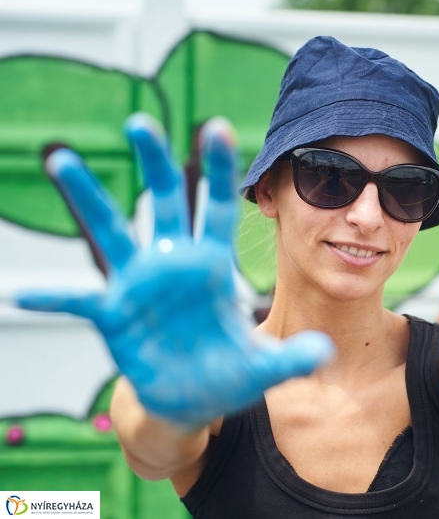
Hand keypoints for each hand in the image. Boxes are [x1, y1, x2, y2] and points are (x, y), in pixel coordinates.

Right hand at [16, 114, 333, 428]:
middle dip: (155, 162)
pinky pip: (79, 300)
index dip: (218, 169)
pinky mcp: (113, 313)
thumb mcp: (263, 367)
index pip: (218, 207)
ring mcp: (139, 285)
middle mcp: (173, 263)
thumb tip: (324, 350)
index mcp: (213, 265)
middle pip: (164, 201)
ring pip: (113, 231)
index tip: (216, 125)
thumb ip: (291, 357)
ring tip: (62, 158)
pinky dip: (54, 297)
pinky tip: (23, 293)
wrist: (191, 399)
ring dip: (88, 198)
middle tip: (142, 123)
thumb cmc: (228, 374)